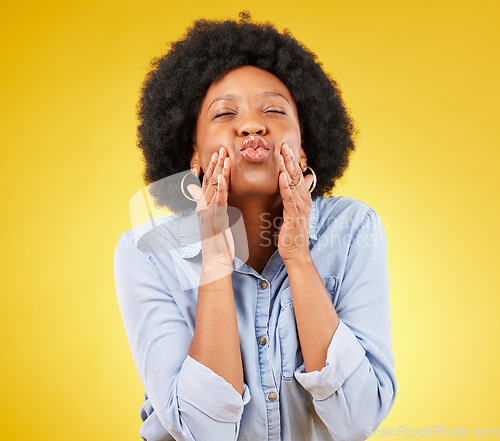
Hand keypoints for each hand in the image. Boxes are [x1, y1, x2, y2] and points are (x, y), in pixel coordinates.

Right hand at [187, 147, 234, 271]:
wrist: (217, 260)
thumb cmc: (218, 242)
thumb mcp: (215, 221)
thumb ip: (213, 205)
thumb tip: (203, 194)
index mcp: (205, 207)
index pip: (209, 183)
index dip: (213, 168)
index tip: (218, 154)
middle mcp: (204, 208)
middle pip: (210, 182)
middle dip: (216, 165)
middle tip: (221, 149)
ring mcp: (208, 214)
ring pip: (213, 189)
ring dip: (218, 171)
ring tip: (223, 157)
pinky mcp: (215, 221)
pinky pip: (218, 202)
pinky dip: (220, 189)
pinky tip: (222, 178)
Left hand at [277, 143, 313, 262]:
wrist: (295, 252)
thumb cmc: (291, 232)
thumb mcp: (294, 210)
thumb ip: (296, 194)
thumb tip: (304, 179)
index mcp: (303, 198)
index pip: (297, 175)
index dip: (292, 161)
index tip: (285, 147)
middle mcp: (304, 200)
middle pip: (297, 176)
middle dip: (290, 160)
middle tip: (284, 145)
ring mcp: (300, 208)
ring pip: (294, 184)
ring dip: (288, 168)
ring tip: (283, 154)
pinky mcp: (294, 216)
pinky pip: (289, 198)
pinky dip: (285, 186)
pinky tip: (282, 176)